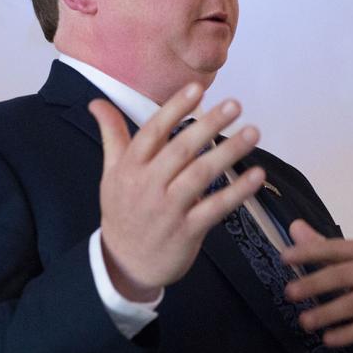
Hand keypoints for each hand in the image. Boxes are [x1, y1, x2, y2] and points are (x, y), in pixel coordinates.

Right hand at [90, 83, 264, 301]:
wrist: (124, 264)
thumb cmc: (122, 211)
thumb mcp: (110, 172)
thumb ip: (112, 135)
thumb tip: (96, 101)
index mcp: (129, 168)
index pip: (153, 131)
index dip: (175, 108)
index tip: (198, 88)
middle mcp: (147, 186)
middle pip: (181, 150)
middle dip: (209, 124)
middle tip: (235, 104)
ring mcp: (168, 209)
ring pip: (200, 175)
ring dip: (228, 152)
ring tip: (253, 132)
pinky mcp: (187, 231)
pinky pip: (215, 208)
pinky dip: (237, 192)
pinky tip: (255, 175)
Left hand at [281, 220, 352, 352]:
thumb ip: (323, 245)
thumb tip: (294, 228)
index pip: (332, 248)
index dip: (308, 252)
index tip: (284, 258)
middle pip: (340, 276)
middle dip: (313, 284)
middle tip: (289, 292)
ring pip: (351, 304)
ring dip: (326, 314)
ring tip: (304, 321)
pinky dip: (346, 334)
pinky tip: (327, 338)